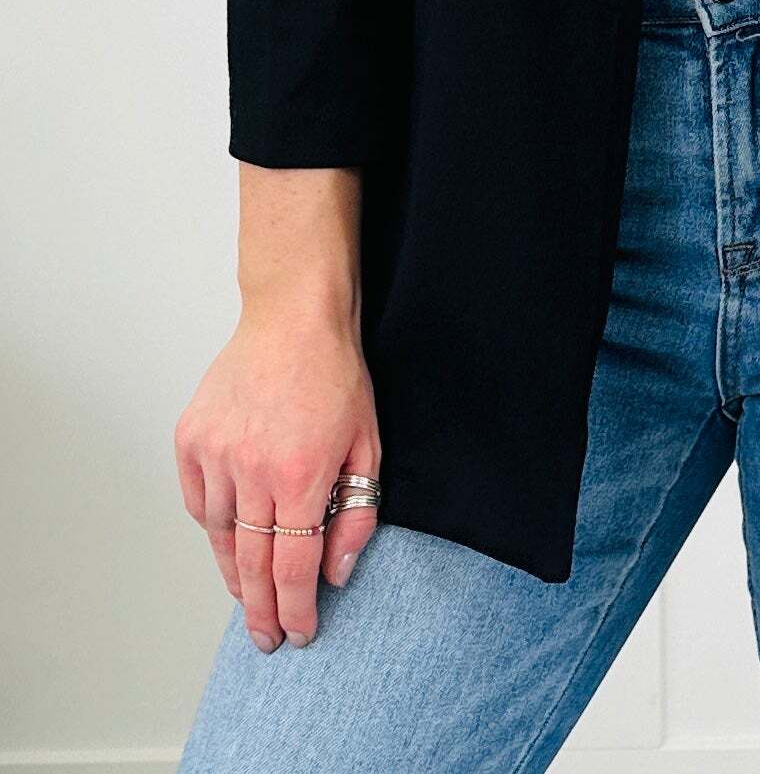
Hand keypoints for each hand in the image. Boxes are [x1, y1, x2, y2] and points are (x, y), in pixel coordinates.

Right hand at [174, 303, 380, 650]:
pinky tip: (230, 542)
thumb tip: (337, 571)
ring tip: (250, 598)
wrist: (292, 318)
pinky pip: (199, 503)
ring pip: (220, 537)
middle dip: (260, 612)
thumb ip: (356, 512)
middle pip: (252, 565)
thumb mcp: (368, 444)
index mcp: (301, 474)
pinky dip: (213, 528)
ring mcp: (215, 454)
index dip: (295, 609)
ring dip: (236, 574)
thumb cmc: (335, 376)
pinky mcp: (191, 440)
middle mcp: (251, 470)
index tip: (299, 633)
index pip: (293, 566)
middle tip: (266, 640)